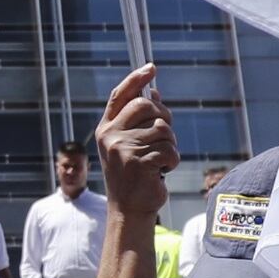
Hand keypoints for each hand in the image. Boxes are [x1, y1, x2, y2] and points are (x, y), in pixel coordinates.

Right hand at [95, 64, 176, 219]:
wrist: (128, 209)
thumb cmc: (133, 175)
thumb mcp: (129, 144)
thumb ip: (138, 120)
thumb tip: (154, 93)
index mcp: (106, 129)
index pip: (121, 95)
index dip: (136, 79)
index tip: (151, 67)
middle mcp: (111, 136)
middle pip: (146, 106)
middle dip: (163, 117)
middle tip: (164, 136)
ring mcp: (123, 149)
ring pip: (162, 129)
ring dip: (169, 144)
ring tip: (159, 160)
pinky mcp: (139, 163)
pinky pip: (169, 149)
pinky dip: (172, 160)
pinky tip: (162, 171)